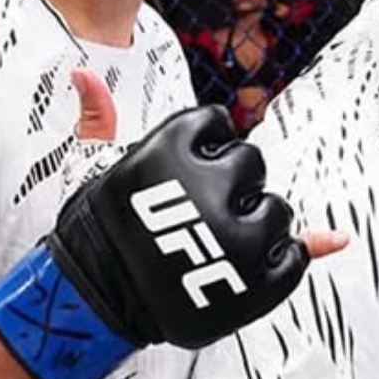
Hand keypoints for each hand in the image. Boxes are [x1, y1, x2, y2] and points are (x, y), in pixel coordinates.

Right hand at [51, 105, 308, 349]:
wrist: (93, 305)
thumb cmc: (99, 235)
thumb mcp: (96, 167)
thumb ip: (101, 117)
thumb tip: (83, 74)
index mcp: (171, 154)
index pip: (216, 123)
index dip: (204, 150)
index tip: (188, 172)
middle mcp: (208, 191)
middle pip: (252, 165)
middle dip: (233, 186)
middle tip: (201, 213)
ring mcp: (235, 239)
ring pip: (278, 211)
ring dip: (259, 225)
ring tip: (220, 244)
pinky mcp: (254, 284)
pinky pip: (295, 259)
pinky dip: (283, 262)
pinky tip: (254, 266)